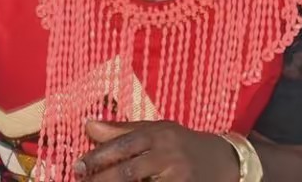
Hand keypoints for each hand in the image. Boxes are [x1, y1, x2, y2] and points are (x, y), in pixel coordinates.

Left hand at [75, 120, 240, 181]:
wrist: (224, 161)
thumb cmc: (181, 143)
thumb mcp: (155, 130)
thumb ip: (122, 130)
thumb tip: (88, 125)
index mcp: (158, 134)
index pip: (123, 144)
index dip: (98, 156)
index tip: (77, 166)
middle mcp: (168, 154)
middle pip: (130, 170)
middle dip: (103, 179)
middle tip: (82, 181)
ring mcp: (178, 177)